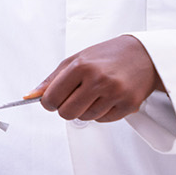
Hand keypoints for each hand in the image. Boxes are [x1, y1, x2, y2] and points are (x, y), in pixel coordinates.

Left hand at [35, 35, 163, 122]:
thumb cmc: (107, 55)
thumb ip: (52, 79)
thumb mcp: (76, 59)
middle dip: (65, 109)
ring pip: (85, 118)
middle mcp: (98, 80)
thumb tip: (31, 96)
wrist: (144, 54)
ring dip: (85, 110)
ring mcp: (115, 94)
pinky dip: (101, 113)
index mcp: (81, 66)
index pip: (52, 98)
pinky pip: (103, 120)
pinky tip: (106, 98)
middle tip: (73, 98)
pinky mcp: (128, 105)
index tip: (53, 100)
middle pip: (66, 113)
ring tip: (94, 94)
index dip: (49, 102)